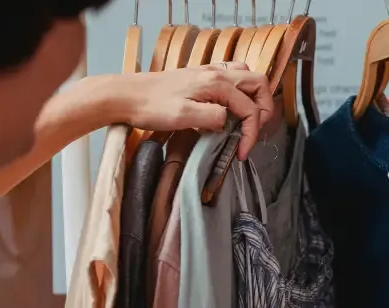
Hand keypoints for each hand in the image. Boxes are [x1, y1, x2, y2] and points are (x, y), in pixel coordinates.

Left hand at [115, 62, 274, 159]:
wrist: (124, 95)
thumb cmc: (150, 106)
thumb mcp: (183, 116)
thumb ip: (213, 117)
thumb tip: (229, 122)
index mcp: (216, 83)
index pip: (250, 109)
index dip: (252, 133)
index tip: (242, 153)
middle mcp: (216, 73)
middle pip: (258, 84)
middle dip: (264, 109)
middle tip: (254, 131)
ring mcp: (209, 72)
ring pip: (247, 78)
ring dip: (254, 98)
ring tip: (246, 120)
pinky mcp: (200, 77)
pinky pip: (232, 78)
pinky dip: (240, 92)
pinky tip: (229, 108)